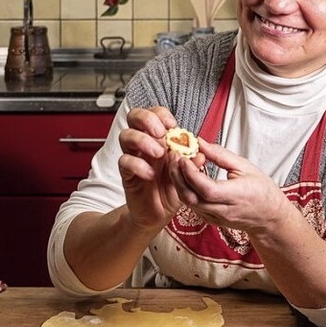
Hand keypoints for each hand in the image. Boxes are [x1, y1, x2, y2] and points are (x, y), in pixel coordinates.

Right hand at [117, 107, 190, 230]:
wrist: (159, 212)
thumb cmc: (172, 189)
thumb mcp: (187, 175)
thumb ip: (192, 163)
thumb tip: (201, 153)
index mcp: (159, 139)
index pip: (154, 114)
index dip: (161, 114)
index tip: (172, 124)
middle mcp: (144, 144)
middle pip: (134, 117)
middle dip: (146, 119)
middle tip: (161, 133)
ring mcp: (134, 157)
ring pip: (126, 136)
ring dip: (142, 140)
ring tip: (159, 154)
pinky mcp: (127, 173)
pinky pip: (124, 162)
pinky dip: (137, 165)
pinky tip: (150, 174)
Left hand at [168, 139, 289, 234]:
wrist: (269, 217)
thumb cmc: (262, 190)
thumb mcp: (245, 166)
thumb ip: (220, 154)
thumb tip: (200, 142)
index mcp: (237, 196)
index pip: (207, 189)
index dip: (191, 173)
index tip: (183, 157)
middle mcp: (224, 211)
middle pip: (192, 197)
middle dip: (177, 176)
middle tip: (172, 157)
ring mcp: (216, 218)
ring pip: (188, 203)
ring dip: (178, 183)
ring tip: (176, 164)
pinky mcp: (211, 220)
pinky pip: (192, 206)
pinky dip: (185, 190)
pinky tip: (184, 176)